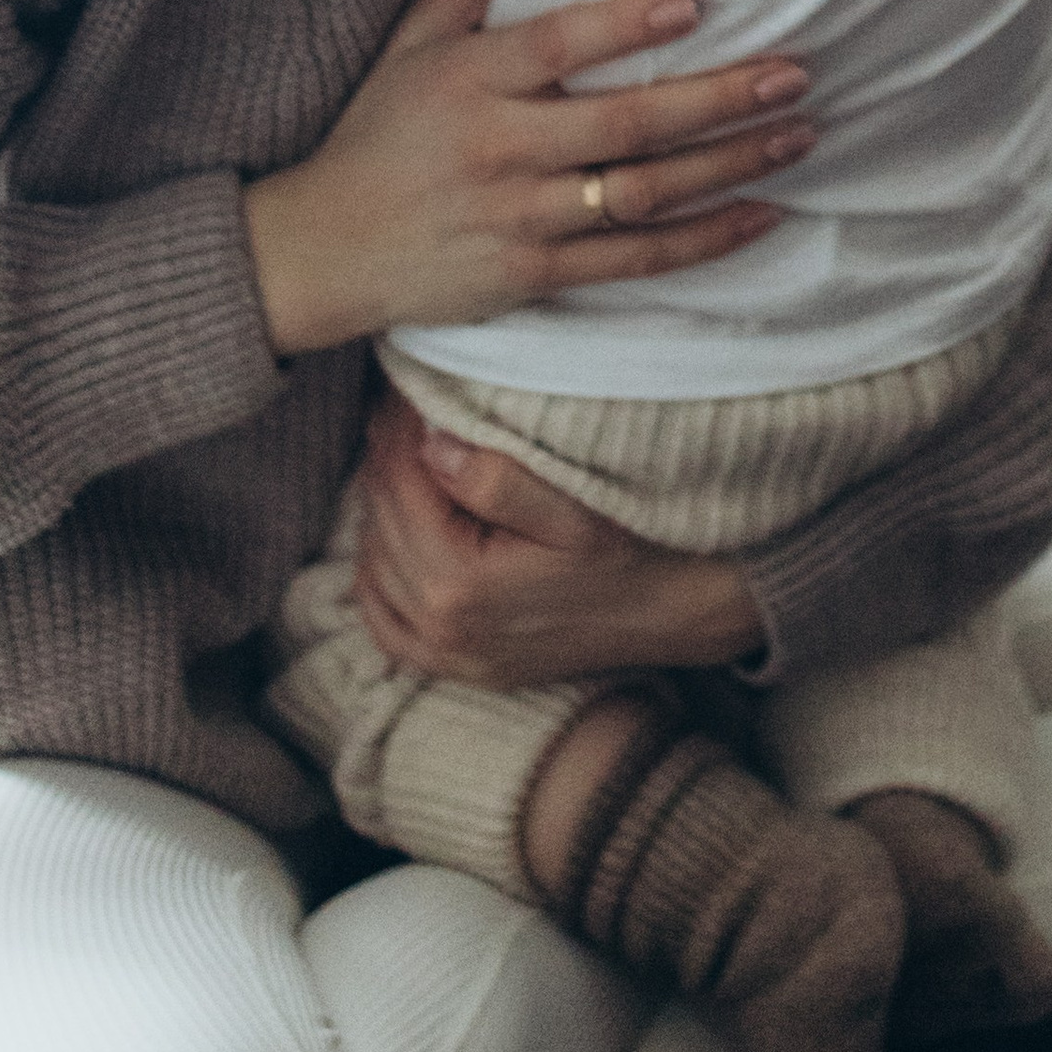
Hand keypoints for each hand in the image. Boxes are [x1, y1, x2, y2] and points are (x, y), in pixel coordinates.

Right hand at [242, 0, 813, 356]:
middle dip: (718, 100)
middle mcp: (498, 149)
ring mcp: (518, 217)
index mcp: (469, 80)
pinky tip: (762, 213)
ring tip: (798, 134)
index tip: (696, 4)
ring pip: (642, 193)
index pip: (556, 46)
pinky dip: (702, 239)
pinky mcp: (532, 274)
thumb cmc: (379, 131)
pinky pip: (633, 259)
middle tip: (794, 74)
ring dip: (729, 165)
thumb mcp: (413, 40)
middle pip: (623, 126)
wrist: (324, 251)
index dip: (625, 27)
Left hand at [350, 390, 765, 687]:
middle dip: (389, 457)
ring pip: (374, 565)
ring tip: (413, 459)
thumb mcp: (576, 506)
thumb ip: (497, 477)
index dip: (399, 424)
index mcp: (460, 584)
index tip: (411, 384)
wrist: (678, 611)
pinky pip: (384, 621)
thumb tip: (429, 445)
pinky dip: (382, 572)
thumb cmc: (635, 548)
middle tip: (408, 408)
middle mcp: (441, 629)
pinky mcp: (457, 668)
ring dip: (385, 508)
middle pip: (380, 518)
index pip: (398, 482)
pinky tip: (402, 533)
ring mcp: (447, 656)